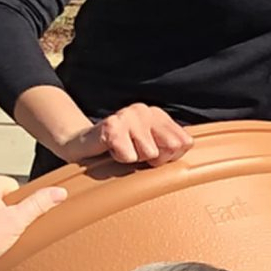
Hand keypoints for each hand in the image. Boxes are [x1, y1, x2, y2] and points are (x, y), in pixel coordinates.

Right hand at [60, 103, 192, 166]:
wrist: (84, 145)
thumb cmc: (123, 149)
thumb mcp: (154, 149)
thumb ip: (173, 147)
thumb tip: (186, 146)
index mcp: (159, 115)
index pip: (185, 143)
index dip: (170, 156)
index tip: (152, 152)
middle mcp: (146, 111)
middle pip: (172, 147)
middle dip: (155, 159)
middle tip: (136, 152)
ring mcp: (128, 115)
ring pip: (150, 153)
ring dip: (135, 159)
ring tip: (123, 149)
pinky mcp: (112, 126)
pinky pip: (129, 156)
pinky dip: (120, 159)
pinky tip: (111, 149)